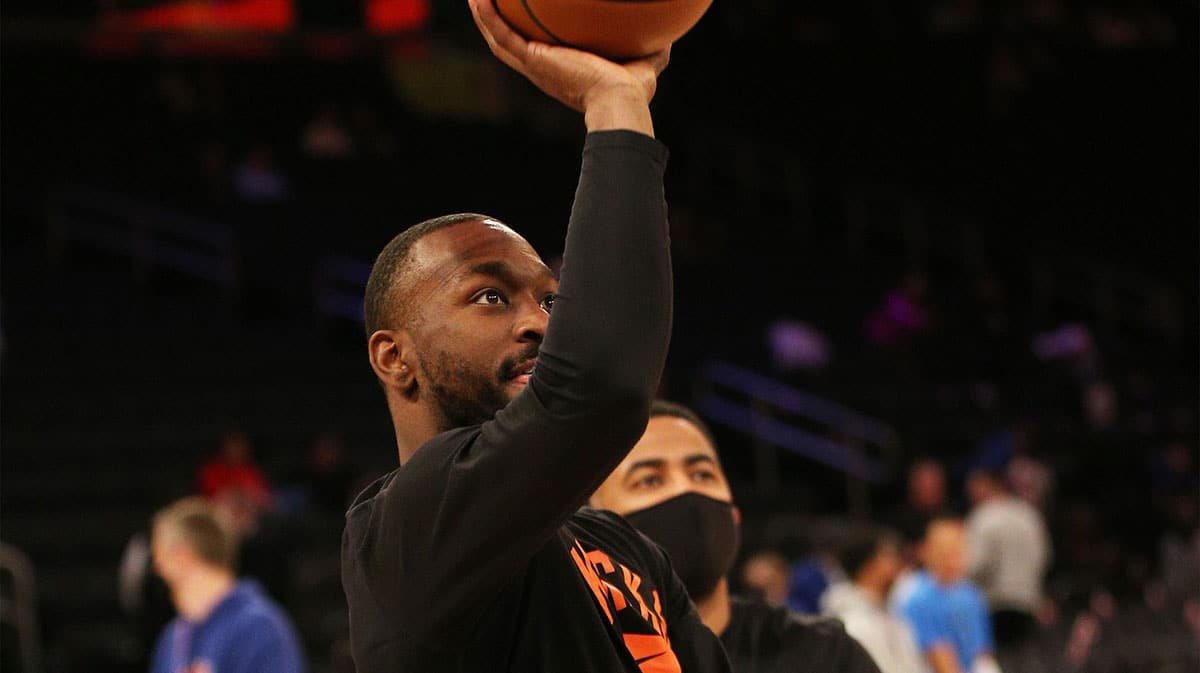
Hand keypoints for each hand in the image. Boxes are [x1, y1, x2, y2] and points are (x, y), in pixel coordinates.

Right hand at [467, 0, 668, 133]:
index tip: (521, 17)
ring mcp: (534, 65)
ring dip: (484, 15)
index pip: (536, 49)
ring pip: (498, 37)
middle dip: (495, 21)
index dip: (525, 34)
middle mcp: (542, 68)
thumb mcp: (645, 62)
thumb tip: (670, 37)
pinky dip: (488, 17)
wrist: (619, 100)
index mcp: (560, 69)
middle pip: (509, 42)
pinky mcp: (532, 59)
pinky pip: (503, 35)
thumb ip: (653, 49)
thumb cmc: (632, 90)